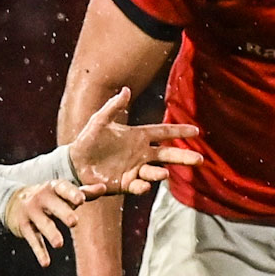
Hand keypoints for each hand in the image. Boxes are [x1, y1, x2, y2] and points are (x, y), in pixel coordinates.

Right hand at [4, 179, 94, 266]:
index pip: (63, 188)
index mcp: (54, 188)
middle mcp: (42, 198)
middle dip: (63, 213)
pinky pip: (33, 240)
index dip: (72, 193)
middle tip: (74, 222)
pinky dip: (39, 252)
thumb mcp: (63, 193)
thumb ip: (84, 192)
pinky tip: (46, 263)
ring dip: (51, 234)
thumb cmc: (49, 198)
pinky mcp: (24, 226)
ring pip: (43, 224)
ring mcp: (31, 212)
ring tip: (59, 244)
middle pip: (54, 206)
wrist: (14, 200)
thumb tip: (104, 187)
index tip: (81, 199)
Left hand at [68, 88, 202, 195]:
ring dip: (161, 173)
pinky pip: (138, 186)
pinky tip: (143, 184)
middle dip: (184, 157)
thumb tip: (126, 89)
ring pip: (155, 172)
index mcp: (138, 137)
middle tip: (200, 160)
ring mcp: (134, 169)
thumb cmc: (87, 140)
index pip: (163, 133)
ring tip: (164, 173)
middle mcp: (140, 153)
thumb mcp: (99, 121)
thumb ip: (113, 106)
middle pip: (167, 155)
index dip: (179, 132)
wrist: (74, 162)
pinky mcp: (125, 184)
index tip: (196, 131)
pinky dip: (142, 186)